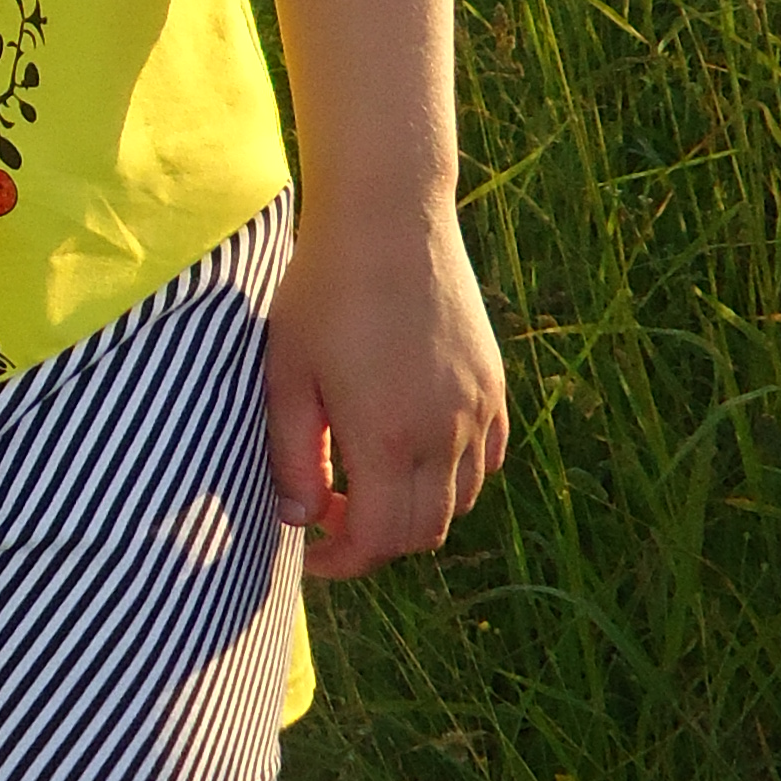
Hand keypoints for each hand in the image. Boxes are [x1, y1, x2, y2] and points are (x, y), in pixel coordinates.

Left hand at [264, 208, 506, 584]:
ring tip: (368, 479)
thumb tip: (300, 520)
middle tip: (332, 514)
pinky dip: (455, 476)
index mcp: (387, 439)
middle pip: (422, 532)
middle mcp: (445, 434)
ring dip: (415, 510)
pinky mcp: (493, 383)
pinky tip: (414, 448)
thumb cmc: (322, 293)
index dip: (341, 561)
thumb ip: (291, 458)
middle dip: (375, 541)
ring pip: (461, 500)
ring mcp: (477, 409)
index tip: (309, 551)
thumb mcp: (287, 376)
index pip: (377, 541)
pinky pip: (488, 459)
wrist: (387, 219)